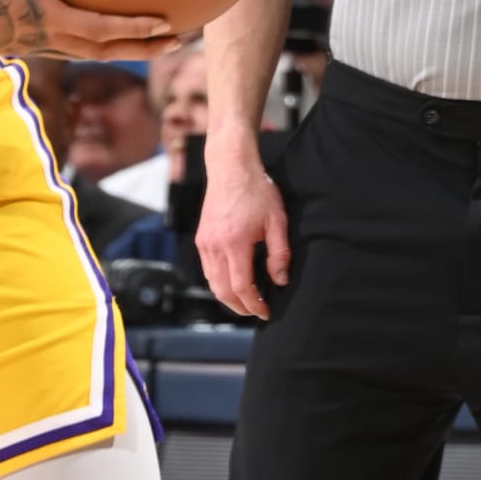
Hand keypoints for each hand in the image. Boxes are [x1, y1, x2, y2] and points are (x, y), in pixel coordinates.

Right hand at [0, 0, 179, 62]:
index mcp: (40, 18)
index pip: (100, 29)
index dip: (135, 28)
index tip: (168, 22)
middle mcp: (42, 37)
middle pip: (105, 50)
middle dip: (144, 46)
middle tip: (180, 36)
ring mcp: (31, 43)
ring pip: (88, 51)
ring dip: (122, 46)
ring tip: (152, 35)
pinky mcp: (20, 41)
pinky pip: (68, 42)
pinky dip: (93, 37)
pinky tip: (99, 19)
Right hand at [196, 123, 290, 319]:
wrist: (230, 168)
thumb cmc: (256, 190)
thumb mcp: (276, 220)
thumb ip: (279, 254)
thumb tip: (279, 280)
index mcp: (234, 243)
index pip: (241, 287)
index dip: (254, 305)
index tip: (266, 312)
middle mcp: (214, 246)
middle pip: (222, 291)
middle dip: (240, 307)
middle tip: (257, 312)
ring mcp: (204, 243)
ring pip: (212, 283)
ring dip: (228, 298)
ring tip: (246, 302)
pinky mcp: (201, 239)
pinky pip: (208, 270)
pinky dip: (219, 283)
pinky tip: (233, 283)